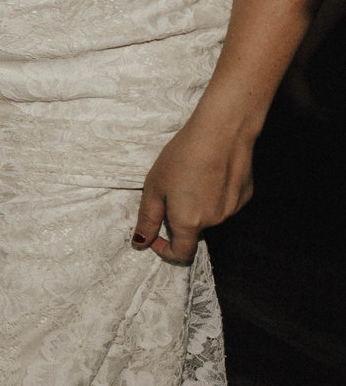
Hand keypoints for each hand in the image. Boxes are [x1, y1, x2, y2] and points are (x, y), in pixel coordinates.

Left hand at [134, 116, 255, 263]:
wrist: (222, 132)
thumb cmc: (182, 157)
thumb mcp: (154, 188)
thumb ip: (148, 219)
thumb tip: (140, 242)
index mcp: (190, 222)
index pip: (181, 253)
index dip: (165, 250)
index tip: (156, 236)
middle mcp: (215, 221)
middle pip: (193, 230)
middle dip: (179, 218)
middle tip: (171, 189)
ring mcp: (233, 209)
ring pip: (210, 215)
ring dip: (198, 205)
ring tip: (192, 176)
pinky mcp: (246, 195)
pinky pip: (225, 202)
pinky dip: (215, 195)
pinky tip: (211, 173)